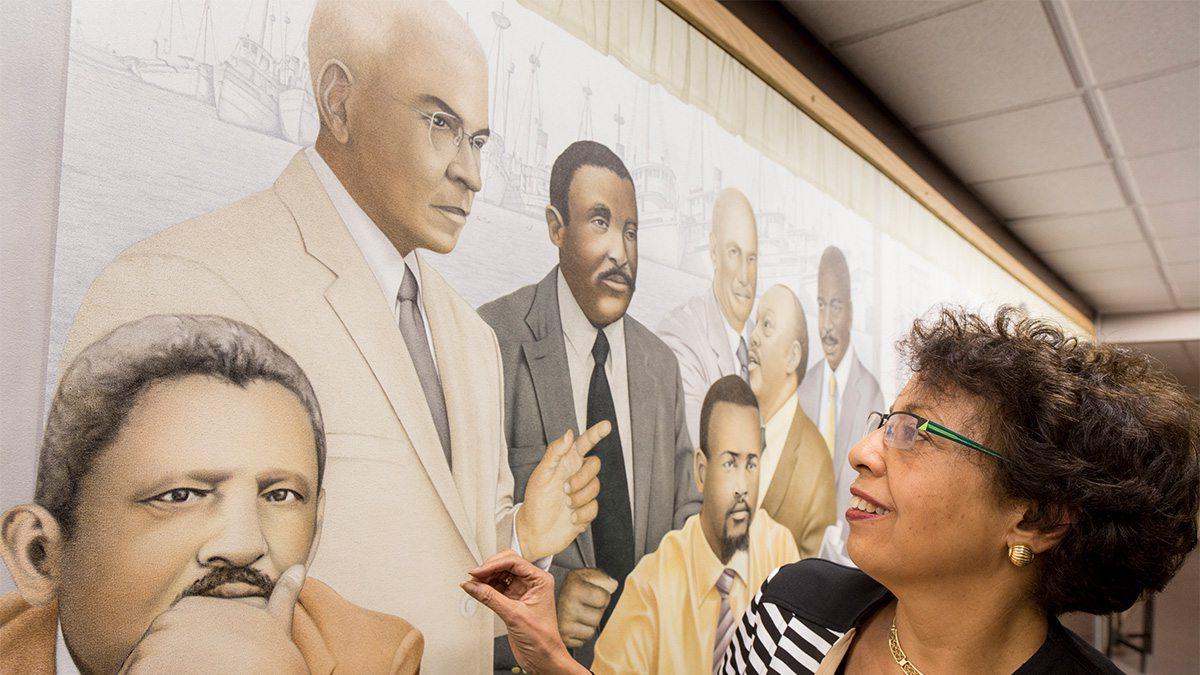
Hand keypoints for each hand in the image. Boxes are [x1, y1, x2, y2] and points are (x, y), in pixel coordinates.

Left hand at [119, 565, 307, 673]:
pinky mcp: (142, 670)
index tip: (209, 664)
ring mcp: (153, 646)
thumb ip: (281, 597)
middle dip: (173, 664)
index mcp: (195, 606)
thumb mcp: (276, 626)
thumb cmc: (269, 662)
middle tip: (200, 671)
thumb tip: (297, 569)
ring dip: (163, 673)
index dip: (191, 653)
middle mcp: (169, 620)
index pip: (176, 634)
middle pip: (158, 650)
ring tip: (189, 674)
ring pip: (144, 667)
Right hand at [461, 551, 588, 674]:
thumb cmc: (542, 638)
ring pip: (500, 575)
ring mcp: (522, 591)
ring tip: (473, 584)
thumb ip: (491, 598)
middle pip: (506, 564)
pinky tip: (478, 590)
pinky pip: (497, 588)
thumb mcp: (514, 615)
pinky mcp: (513, 601)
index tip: (477, 571)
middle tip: (474, 576)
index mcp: (540, 580)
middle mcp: (532, 582)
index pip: (514, 562)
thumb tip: (472, 585)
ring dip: (486, 578)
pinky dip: (486, 588)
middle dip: (489, 569)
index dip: (493, 564)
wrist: (543, 658)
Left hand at [516, 422, 607, 560]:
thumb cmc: (535, 501)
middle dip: (582, 478)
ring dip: (579, 498)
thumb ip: (555, 453)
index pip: (584, 443)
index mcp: (566, 463)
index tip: (606, 425)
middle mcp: (577, 475)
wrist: (534, 532)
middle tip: (564, 489)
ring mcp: (583, 493)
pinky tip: (570, 518)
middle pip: (594, 465)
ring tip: (565, 505)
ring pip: (596, 488)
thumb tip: (569, 434)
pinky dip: (582, 513)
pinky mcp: (587, 510)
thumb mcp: (541, 475)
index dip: (596, 433)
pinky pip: (594, 508)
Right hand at [557, 567, 617, 647]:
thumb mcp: (584, 575)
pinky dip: (580, 635)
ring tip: (578, 615)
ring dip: (588, 625)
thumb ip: (602, 578)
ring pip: (590, 632)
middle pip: (597, 618)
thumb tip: (613, 585)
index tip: (592, 595)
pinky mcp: (563, 639)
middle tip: (584, 606)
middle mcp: (567, 606)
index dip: (602, 596)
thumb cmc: (570, 589)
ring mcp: (563, 624)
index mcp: (574, 588)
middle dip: (595, 612)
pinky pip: (582, 642)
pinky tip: (573, 624)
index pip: (604, 599)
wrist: (546, 600)